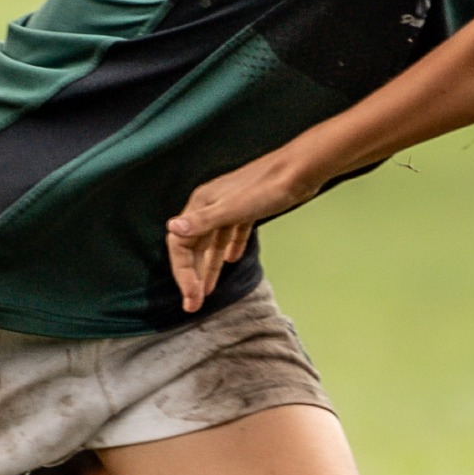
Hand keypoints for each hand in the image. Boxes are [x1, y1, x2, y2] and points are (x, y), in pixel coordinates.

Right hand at [165, 152, 321, 310]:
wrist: (300, 171)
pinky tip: (233, 260)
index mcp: (202, 204)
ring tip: (208, 292)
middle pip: (194, 246)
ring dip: (210, 267)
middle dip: (193, 276)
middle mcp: (211, 205)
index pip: (181, 244)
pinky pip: (232, 233)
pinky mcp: (248, 208)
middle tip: (194, 304)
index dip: (184, 272)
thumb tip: (173, 228)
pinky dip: (230, 248)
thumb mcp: (235, 208)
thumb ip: (204, 220)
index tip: (192, 296)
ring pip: (213, 243)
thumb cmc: (269, 187)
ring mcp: (229, 207)